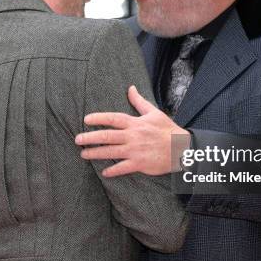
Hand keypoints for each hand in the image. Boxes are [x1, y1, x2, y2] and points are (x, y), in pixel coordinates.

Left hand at [75, 86, 189, 176]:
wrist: (182, 148)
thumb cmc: (167, 129)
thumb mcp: (154, 112)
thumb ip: (139, 101)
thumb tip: (130, 88)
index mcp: (136, 123)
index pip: (113, 118)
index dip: (99, 118)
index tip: (86, 119)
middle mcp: (133, 136)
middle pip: (107, 136)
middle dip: (90, 137)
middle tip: (77, 139)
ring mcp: (136, 151)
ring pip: (111, 152)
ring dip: (96, 153)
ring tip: (84, 154)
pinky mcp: (140, 164)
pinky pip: (123, 168)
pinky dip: (113, 171)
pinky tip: (104, 172)